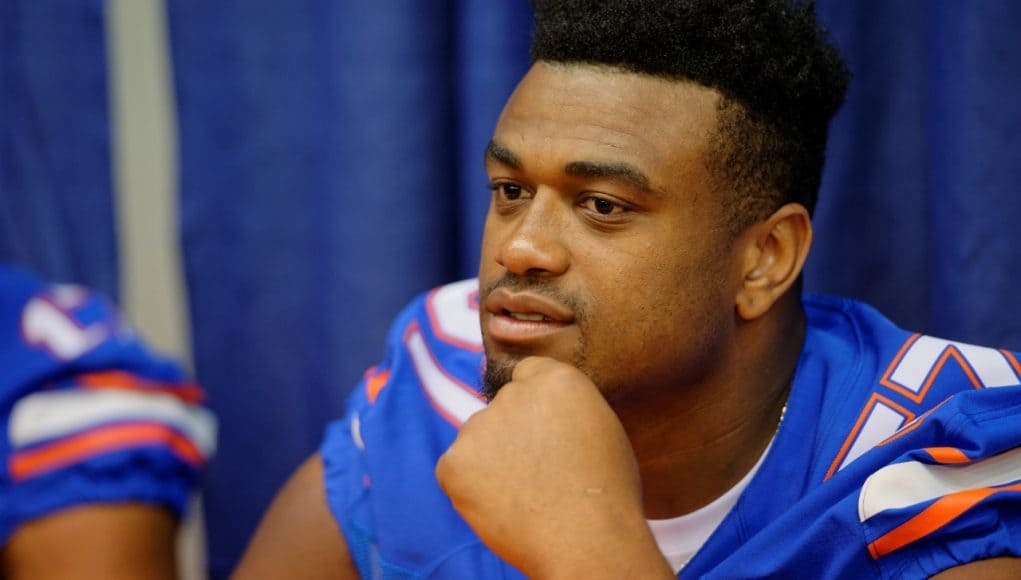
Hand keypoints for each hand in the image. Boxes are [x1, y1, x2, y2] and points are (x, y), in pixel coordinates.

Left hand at [435, 357, 672, 578]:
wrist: (588, 540)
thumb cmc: (607, 494)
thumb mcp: (601, 430)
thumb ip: (566, 412)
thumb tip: (545, 418)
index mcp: (556, 380)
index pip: (528, 374)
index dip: (534, 406)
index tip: (542, 431)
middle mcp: (513, 394)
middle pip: (502, 409)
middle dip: (513, 435)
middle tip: (538, 475)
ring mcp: (479, 426)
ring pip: (479, 440)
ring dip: (492, 461)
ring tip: (527, 497)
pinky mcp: (454, 461)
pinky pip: (456, 470)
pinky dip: (472, 487)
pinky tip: (505, 507)